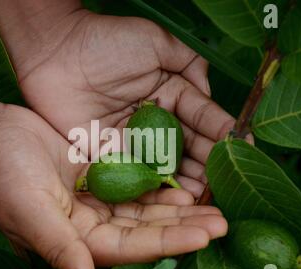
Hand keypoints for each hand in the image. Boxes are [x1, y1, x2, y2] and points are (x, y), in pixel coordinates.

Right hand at [0, 102, 227, 268]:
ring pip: (147, 208)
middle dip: (185, 227)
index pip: (131, 247)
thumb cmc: (3, 175)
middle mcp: (93, 224)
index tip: (204, 236)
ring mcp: (99, 198)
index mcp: (78, 239)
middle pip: (147, 230)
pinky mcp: (101, 173)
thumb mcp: (28, 210)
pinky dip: (160, 184)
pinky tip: (185, 184)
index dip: (168, 243)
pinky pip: (136, 181)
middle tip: (223, 222)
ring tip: (215, 205)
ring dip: (180, 208)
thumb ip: (57, 247)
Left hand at [5, 10, 241, 197]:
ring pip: (167, 164)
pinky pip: (138, 172)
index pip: (203, 116)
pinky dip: (157, 185)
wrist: (56, 52)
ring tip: (209, 194)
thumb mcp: (156, 42)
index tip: (243, 147)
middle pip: (189, 146)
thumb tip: (208, 94)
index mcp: (170, 94)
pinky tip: (176, 196)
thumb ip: (188, 64)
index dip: (223, 131)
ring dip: (189, 179)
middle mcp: (156, 121)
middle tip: (228, 179)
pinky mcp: (111, 154)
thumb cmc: (106, 41)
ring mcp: (134, 140)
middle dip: (210, 162)